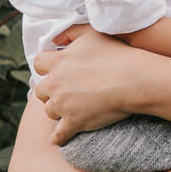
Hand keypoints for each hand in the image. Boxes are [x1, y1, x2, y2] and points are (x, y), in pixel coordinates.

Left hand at [35, 27, 148, 144]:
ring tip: (68, 109)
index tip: (53, 71)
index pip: (38, 63)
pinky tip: (58, 138)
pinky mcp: (73, 122)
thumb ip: (70, 33)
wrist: (132, 80)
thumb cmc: (116, 54)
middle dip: (50, 91)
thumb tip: (56, 39)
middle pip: (40, 90)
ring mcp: (63, 104)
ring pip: (49, 111)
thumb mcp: (91, 33)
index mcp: (58, 61)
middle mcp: (55, 83)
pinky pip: (59, 134)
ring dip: (57, 110)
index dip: (46, 67)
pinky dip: (58, 137)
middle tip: (62, 91)